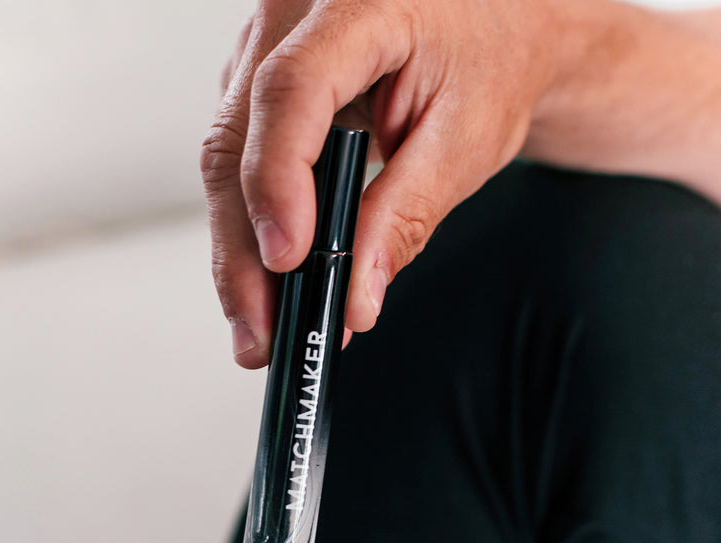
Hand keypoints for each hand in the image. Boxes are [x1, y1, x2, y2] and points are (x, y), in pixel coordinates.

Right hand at [203, 0, 568, 367]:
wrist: (496, 31)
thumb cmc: (491, 62)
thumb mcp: (469, 139)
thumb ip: (407, 215)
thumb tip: (356, 293)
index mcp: (358, 5)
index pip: (292, 89)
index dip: (279, 178)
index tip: (290, 259)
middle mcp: (293, 16)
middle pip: (237, 138)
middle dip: (243, 248)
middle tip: (262, 331)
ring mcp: (266, 49)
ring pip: (224, 158)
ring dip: (237, 248)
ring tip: (261, 324)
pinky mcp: (257, 86)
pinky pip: (237, 159)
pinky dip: (248, 225)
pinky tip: (265, 277)